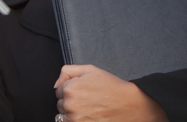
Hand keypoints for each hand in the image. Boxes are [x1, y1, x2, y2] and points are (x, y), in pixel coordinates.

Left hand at [54, 65, 168, 121]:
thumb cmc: (112, 87)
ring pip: (64, 116)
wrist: (130, 106)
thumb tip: (56, 84)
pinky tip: (89, 116)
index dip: (71, 89)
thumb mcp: (90, 70)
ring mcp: (75, 119)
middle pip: (60, 104)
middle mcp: (70, 105)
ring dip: (72, 113)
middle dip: (70, 101)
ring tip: (89, 109)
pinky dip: (77, 121)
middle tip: (88, 99)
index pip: (59, 90)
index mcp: (70, 88)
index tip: (82, 90)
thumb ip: (68, 72)